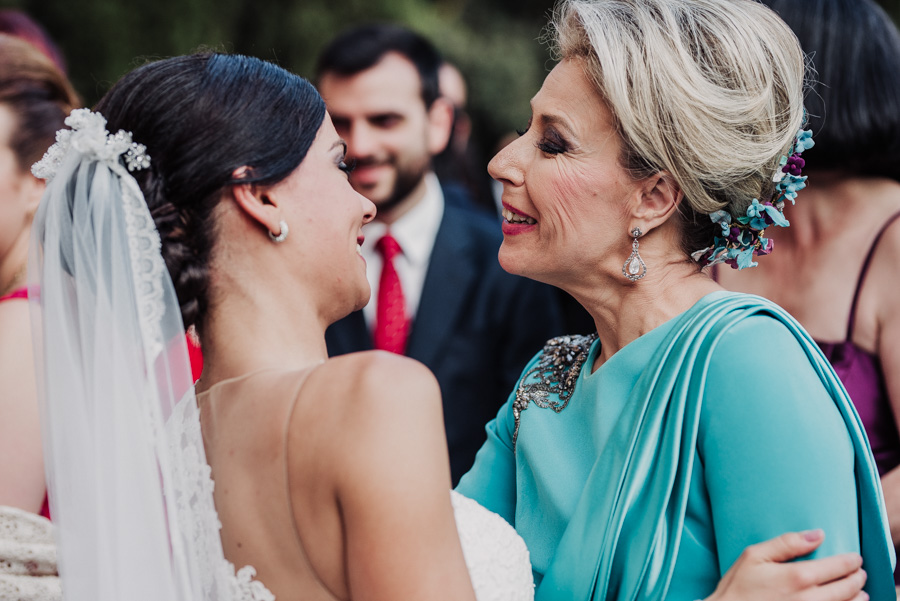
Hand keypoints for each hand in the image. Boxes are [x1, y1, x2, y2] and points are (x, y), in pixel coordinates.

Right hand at [707, 530, 867, 600]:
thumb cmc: (738, 587)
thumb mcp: (754, 556)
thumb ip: (787, 543)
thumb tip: (817, 534)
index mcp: (798, 576)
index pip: (838, 566)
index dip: (851, 561)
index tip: (855, 559)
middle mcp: (810, 598)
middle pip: (848, 588)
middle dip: (858, 578)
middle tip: (860, 573)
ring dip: (858, 598)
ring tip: (860, 592)